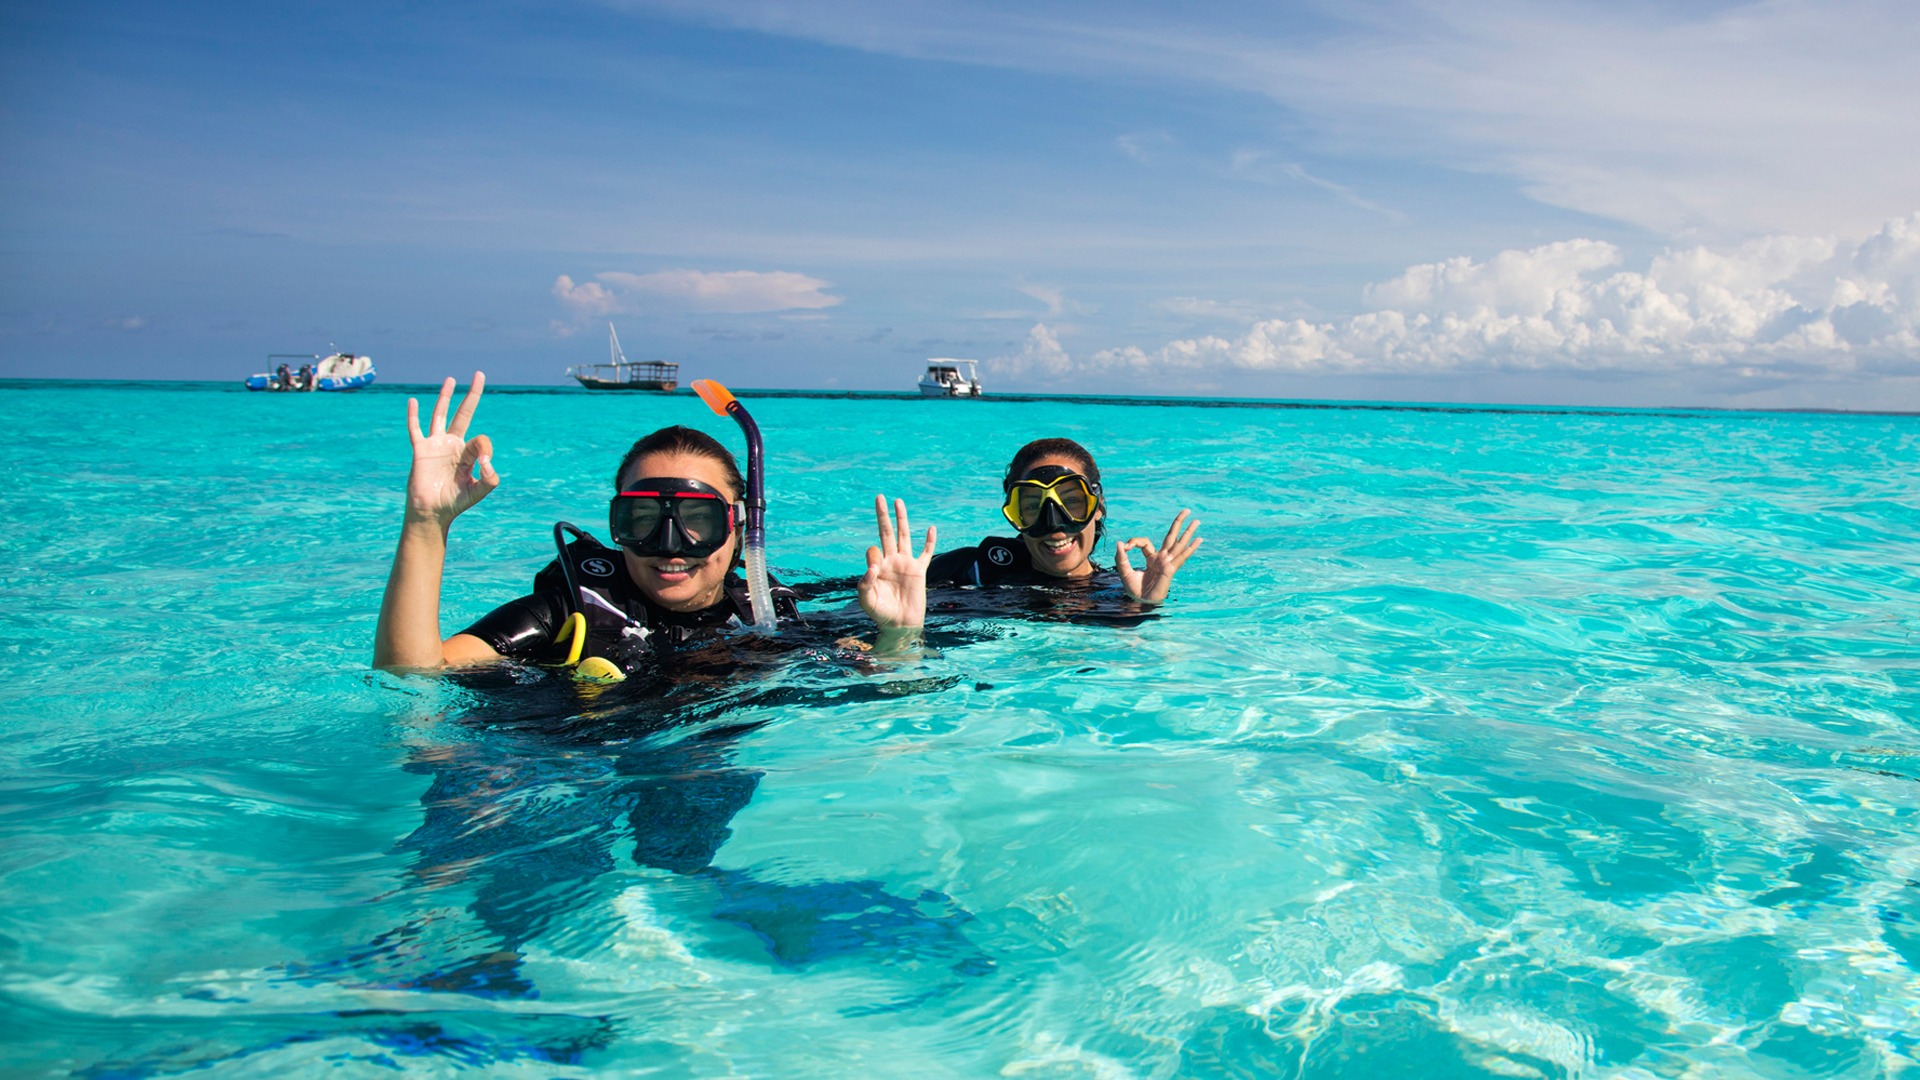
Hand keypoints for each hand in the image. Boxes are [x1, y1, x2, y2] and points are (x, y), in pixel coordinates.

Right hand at [404, 373, 498, 528]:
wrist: (431, 512)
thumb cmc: (455, 503)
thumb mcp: (478, 492)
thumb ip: (489, 479)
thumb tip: (487, 460)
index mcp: (469, 454)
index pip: (480, 440)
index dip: (484, 449)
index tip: (482, 465)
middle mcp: (453, 445)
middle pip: (463, 413)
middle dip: (472, 395)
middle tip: (480, 374)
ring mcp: (435, 445)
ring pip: (441, 415)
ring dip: (446, 397)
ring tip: (451, 380)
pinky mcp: (420, 450)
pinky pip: (415, 429)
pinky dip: (414, 416)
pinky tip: (414, 402)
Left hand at [857, 495, 935, 628]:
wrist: (900, 625)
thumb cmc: (881, 614)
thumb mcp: (867, 601)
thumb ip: (865, 585)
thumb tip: (872, 567)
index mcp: (877, 567)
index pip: (873, 551)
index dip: (873, 557)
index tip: (874, 571)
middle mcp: (891, 561)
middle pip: (887, 532)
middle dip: (883, 515)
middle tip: (879, 497)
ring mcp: (906, 564)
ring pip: (904, 536)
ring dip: (901, 518)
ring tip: (898, 501)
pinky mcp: (919, 571)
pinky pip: (926, 553)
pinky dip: (929, 541)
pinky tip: (931, 528)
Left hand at [1115, 509, 1202, 604]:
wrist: (1140, 602)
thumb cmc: (1134, 589)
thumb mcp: (1124, 571)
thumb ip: (1121, 557)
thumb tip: (1120, 543)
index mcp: (1151, 558)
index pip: (1145, 542)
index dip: (1135, 541)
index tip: (1126, 547)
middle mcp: (1161, 558)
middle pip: (1171, 537)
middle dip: (1178, 523)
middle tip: (1187, 510)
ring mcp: (1167, 563)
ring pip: (1179, 544)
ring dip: (1188, 532)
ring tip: (1197, 521)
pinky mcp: (1170, 569)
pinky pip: (1181, 557)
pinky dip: (1190, 548)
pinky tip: (1199, 540)